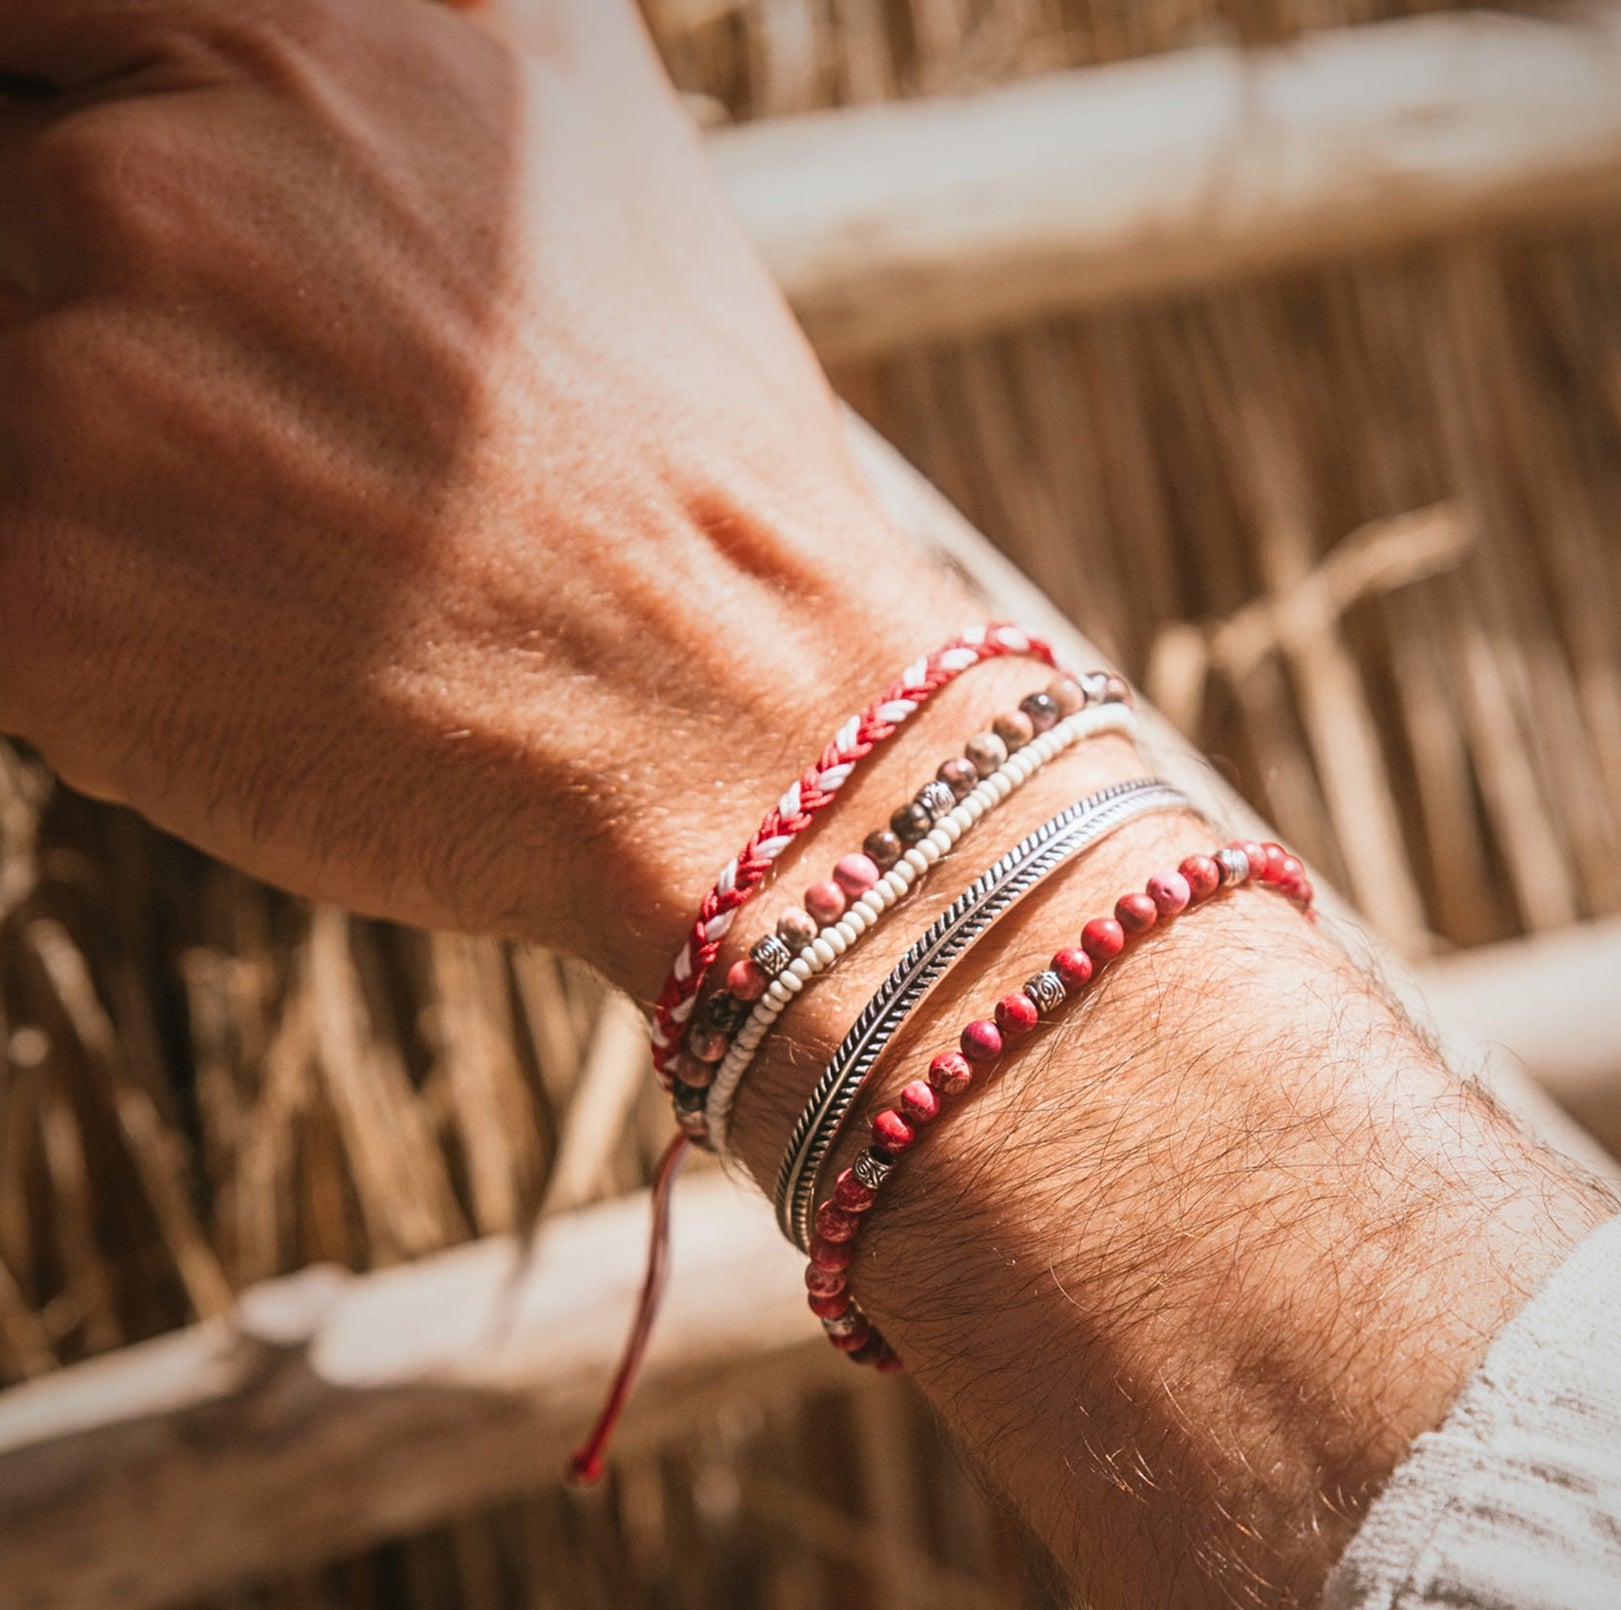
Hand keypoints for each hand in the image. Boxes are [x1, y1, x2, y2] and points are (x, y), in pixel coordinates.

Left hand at [0, 0, 957, 984]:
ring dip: (87, 461)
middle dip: (93, 304)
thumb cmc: (682, 443)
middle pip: (4, 219)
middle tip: (274, 423)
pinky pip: (0, 569)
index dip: (66, 114)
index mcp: (271, 35)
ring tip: (278, 538)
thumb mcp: (575, 93)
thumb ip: (381, 2)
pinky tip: (241, 636)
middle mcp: (137, 189)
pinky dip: (79, 604)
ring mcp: (70, 402)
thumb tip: (232, 29)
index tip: (129, 221)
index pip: (30, 30)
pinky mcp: (36, 608)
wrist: (744, 724)